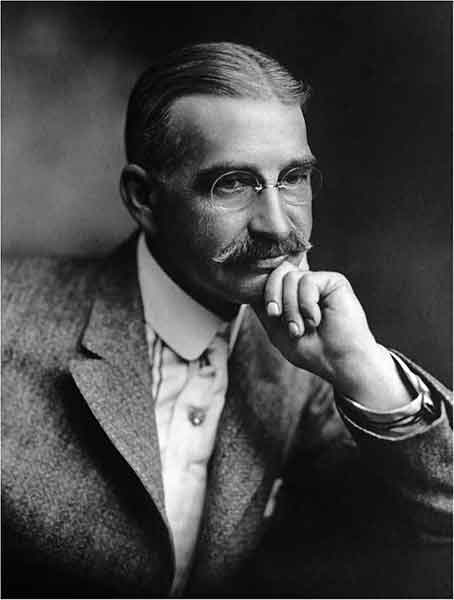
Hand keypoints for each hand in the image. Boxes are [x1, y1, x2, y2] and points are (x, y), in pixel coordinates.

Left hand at [252, 261, 411, 409]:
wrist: (340, 363)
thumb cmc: (312, 351)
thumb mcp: (276, 330)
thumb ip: (264, 307)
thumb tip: (251, 285)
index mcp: (291, 295)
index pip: (269, 278)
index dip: (264, 291)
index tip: (272, 314)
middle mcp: (304, 285)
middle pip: (276, 272)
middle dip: (274, 297)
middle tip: (281, 320)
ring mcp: (319, 281)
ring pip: (289, 277)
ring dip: (292, 308)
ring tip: (303, 327)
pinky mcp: (333, 280)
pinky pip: (307, 281)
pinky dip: (307, 305)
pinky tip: (317, 319)